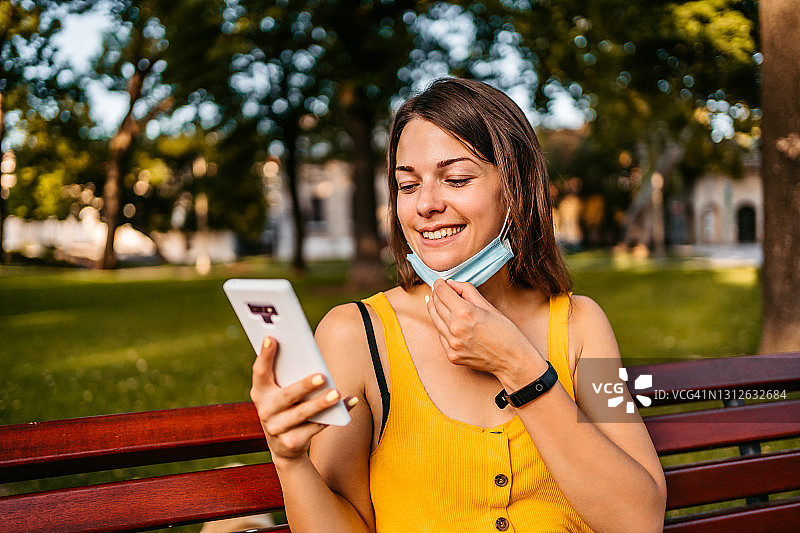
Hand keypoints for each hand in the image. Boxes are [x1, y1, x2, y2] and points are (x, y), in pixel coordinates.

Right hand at [250, 336, 357, 461]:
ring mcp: (276, 429)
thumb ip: (288, 374)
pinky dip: (335, 414)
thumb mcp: (280, 391)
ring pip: (303, 414)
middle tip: (322, 376)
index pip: (260, 371)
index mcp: (260, 392)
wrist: (285, 446)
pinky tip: (348, 402)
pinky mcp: (292, 443)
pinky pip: (317, 427)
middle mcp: (265, 410)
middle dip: (305, 385)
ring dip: (321, 403)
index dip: (264, 355)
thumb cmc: (287, 406)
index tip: (272, 338)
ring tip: (337, 393)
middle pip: (287, 395)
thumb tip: (311, 356)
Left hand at [426, 279, 545, 383]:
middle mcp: (455, 328)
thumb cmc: (505, 332)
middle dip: (436, 295)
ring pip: (435, 320)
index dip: (440, 284)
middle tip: (438, 290)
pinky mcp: (451, 355)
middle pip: (436, 305)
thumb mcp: (488, 306)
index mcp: (465, 313)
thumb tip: (451, 283)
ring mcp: (452, 344)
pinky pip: (440, 336)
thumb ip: (468, 291)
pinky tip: (444, 320)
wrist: (513, 361)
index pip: (442, 292)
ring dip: (434, 309)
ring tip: (435, 302)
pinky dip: (441, 326)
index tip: (440, 282)